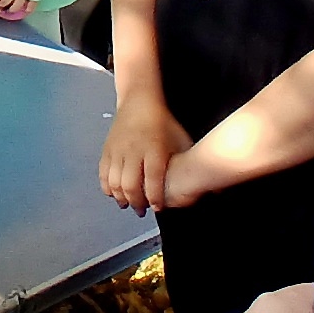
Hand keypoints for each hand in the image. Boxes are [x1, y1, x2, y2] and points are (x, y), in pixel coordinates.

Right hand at [101, 97, 191, 214]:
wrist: (139, 101)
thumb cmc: (162, 122)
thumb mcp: (181, 140)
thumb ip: (190, 162)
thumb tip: (210, 182)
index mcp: (154, 149)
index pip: (153, 179)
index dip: (155, 197)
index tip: (158, 207)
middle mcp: (134, 151)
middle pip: (130, 185)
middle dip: (136, 202)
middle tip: (142, 210)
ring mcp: (118, 150)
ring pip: (115, 182)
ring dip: (121, 197)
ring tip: (129, 204)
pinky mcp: (108, 150)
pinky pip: (103, 174)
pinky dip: (108, 187)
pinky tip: (115, 193)